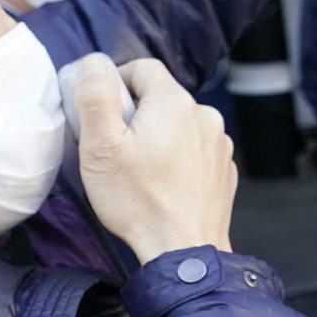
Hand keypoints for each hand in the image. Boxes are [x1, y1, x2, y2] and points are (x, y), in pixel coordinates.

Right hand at [72, 56, 236, 262]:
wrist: (183, 252)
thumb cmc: (139, 201)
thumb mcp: (101, 145)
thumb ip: (95, 96)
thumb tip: (94, 64)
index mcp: (175, 102)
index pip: (143, 68)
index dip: (116, 83)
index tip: (101, 113)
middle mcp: (205, 117)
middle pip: (162, 98)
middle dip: (135, 114)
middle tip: (114, 148)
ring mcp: (219, 145)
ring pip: (179, 125)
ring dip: (158, 137)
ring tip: (138, 171)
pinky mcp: (223, 171)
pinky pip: (194, 151)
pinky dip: (177, 159)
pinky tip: (161, 185)